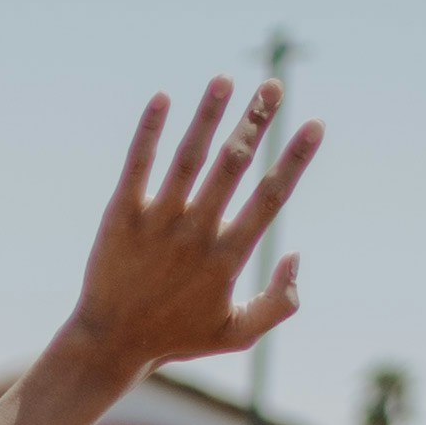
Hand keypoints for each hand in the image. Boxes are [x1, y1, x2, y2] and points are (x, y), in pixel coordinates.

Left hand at [70, 80, 321, 375]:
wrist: (110, 343)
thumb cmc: (178, 336)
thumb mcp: (238, 333)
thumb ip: (280, 303)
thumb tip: (296, 256)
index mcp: (227, 257)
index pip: (270, 198)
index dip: (295, 160)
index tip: (314, 125)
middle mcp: (194, 234)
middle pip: (232, 167)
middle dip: (255, 123)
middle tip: (272, 87)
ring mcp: (156, 222)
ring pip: (187, 160)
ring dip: (207, 117)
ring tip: (223, 81)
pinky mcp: (120, 215)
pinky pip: (137, 166)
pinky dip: (148, 132)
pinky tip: (162, 99)